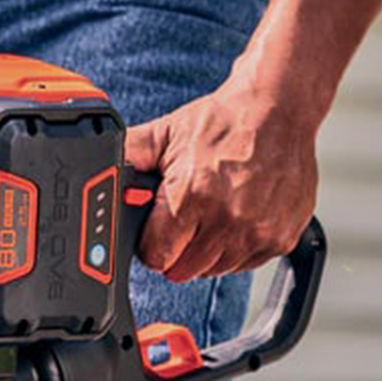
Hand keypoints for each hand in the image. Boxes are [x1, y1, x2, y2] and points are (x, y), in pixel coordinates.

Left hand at [123, 78, 319, 282]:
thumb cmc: (223, 122)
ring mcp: (258, 231)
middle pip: (184, 270)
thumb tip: (99, 170)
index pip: (156, 256)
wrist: (277, 110)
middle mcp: (227, 219)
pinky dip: (236, 250)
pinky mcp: (282, 237)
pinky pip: (246, 264)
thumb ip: (128, 159)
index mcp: (192, 197)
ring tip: (209, 218)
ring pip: (215, 270)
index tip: (155, 234)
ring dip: (205, 253)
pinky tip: (235, 221)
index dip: (150, 246)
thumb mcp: (163, 135)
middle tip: (181, 224)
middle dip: (175, 251)